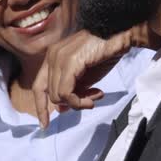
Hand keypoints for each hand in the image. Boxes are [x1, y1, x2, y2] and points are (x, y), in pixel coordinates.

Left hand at [31, 24, 155, 126]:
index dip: (40, 107)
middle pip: (49, 94)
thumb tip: (61, 109)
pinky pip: (65, 93)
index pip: (39, 87)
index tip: (44, 125)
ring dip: (78, 103)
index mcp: (53, 58)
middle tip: (90, 103)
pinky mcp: (69, 62)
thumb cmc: (105, 53)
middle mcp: (51, 56)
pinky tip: (93, 98)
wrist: (120, 34)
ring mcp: (58, 58)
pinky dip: (78, 101)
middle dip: (70, 104)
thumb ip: (72, 90)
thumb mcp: (86, 78)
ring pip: (57, 96)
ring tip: (94, 98)